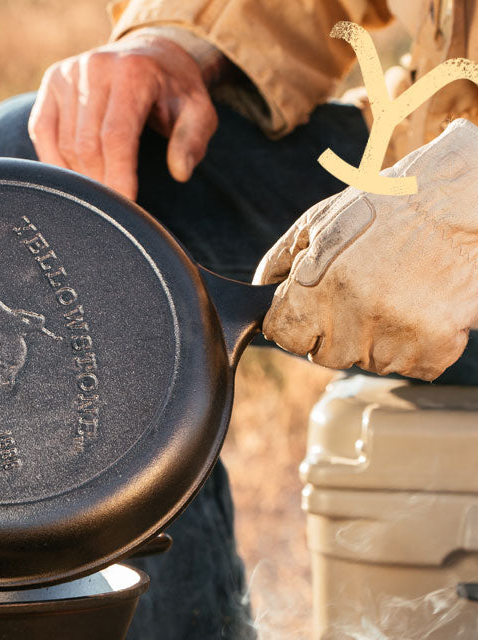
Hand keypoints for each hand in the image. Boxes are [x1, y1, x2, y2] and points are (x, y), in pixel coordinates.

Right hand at [28, 33, 218, 199]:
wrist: (150, 53)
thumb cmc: (173, 91)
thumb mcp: (199, 110)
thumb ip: (192, 140)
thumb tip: (180, 172)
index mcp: (132, 72)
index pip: (116, 136)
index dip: (118, 176)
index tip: (124, 205)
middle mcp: (95, 67)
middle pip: (87, 145)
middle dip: (100, 182)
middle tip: (114, 205)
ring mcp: (69, 73)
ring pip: (65, 144)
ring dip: (80, 176)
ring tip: (100, 191)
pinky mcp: (52, 82)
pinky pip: (42, 132)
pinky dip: (55, 162)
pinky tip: (74, 177)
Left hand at [254, 119, 477, 380]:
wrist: (464, 200)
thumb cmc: (389, 205)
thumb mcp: (320, 221)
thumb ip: (280, 261)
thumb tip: (256, 292)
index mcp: (315, 288)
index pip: (282, 335)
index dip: (295, 321)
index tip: (313, 308)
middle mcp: (350, 317)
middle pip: (323, 354)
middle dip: (336, 330)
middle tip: (365, 291)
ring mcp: (392, 336)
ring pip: (367, 361)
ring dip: (377, 337)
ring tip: (399, 291)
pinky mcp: (432, 347)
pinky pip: (411, 366)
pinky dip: (417, 345)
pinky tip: (423, 306)